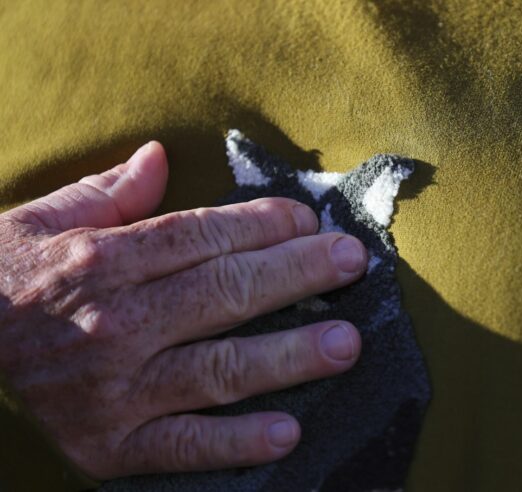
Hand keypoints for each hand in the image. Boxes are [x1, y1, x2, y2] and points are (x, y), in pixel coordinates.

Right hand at [0, 142, 366, 479]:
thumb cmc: (12, 277)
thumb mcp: (46, 220)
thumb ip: (111, 191)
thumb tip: (161, 155)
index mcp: (104, 260)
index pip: (201, 236)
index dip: (264, 225)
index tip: (310, 220)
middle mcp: (115, 322)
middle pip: (224, 292)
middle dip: (297, 275)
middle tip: (352, 263)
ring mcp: (115, 390)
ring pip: (218, 368)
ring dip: (289, 356)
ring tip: (345, 343)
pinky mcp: (110, 445)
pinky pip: (183, 446)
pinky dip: (235, 443)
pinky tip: (287, 433)